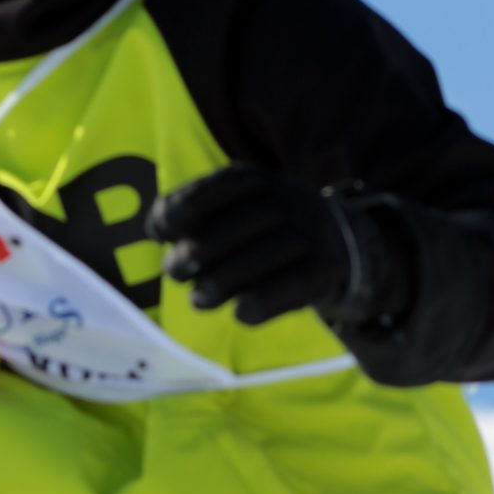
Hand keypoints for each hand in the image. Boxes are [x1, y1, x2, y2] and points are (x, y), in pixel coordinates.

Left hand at [146, 163, 410, 329]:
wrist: (337, 240)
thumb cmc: (263, 228)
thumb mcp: (229, 207)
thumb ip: (191, 214)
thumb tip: (156, 230)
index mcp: (252, 180)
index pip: (215, 188)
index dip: (181, 209)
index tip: (160, 232)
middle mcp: (283, 199)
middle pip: (237, 224)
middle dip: (199, 251)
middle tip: (176, 273)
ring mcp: (308, 232)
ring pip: (264, 255)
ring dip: (224, 281)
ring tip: (199, 301)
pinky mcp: (324, 267)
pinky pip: (293, 284)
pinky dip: (264, 301)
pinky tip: (240, 313)